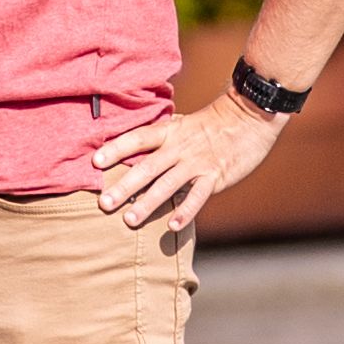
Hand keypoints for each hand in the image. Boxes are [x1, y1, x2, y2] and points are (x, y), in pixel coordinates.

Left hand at [88, 88, 273, 245]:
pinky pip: (197, 196)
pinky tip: (172, 226)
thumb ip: (160, 140)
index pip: (137, 139)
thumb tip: (131, 154)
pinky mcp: (215, 176)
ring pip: (167, 185)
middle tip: (104, 203)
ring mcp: (197, 163)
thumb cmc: (211, 124)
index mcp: (169, 132)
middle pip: (146, 167)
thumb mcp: (181, 124)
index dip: (116, 149)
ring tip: (129, 220)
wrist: (249, 117)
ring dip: (147, 203)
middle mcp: (179, 147)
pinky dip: (185, 211)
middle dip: (124, 186)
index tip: (95, 161)